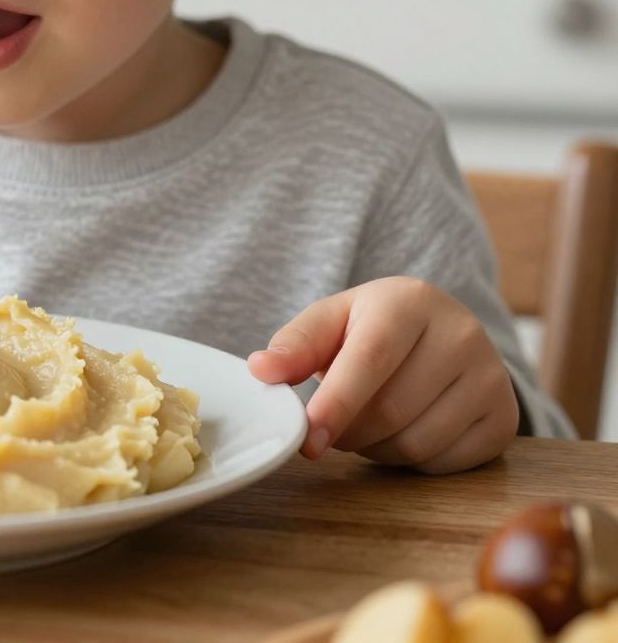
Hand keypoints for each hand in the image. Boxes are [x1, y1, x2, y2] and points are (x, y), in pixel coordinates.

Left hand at [247, 277, 519, 473]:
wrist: (442, 333)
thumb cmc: (373, 328)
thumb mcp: (331, 321)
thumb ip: (295, 344)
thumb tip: (261, 370)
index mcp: (410, 301)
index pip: (371, 359)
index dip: (336, 404)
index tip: (307, 441)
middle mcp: (462, 333)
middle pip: (390, 410)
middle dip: (348, 431)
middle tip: (331, 426)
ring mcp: (491, 376)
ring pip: (416, 442)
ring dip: (376, 449)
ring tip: (367, 424)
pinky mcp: (504, 417)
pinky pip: (445, 463)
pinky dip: (412, 462)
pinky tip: (404, 432)